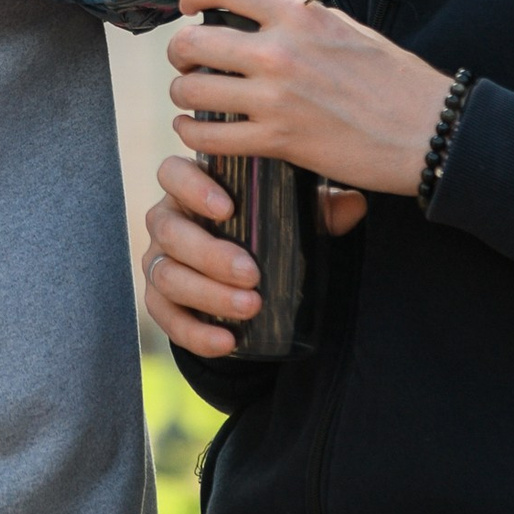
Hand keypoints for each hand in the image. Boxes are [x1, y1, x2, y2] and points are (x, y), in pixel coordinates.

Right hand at [142, 153, 368, 357]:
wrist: (246, 280)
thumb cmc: (266, 231)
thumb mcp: (292, 216)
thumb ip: (320, 207)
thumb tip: (354, 204)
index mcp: (190, 190)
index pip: (172, 173)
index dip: (191, 187)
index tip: (227, 209)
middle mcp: (166, 222)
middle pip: (168, 230)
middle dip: (209, 254)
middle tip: (251, 274)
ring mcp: (159, 261)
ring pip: (165, 275)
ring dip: (207, 294)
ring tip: (250, 307)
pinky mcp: (160, 301)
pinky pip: (165, 317)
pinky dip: (194, 333)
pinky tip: (227, 341)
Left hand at [165, 0, 451, 194]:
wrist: (430, 130)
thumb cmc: (393, 79)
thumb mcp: (344, 27)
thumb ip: (296, 19)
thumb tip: (255, 15)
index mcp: (298, 14)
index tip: (189, 9)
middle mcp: (279, 50)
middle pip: (191, 42)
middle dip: (179, 54)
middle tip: (188, 63)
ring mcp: (276, 97)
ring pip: (191, 90)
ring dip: (184, 95)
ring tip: (194, 100)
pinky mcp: (278, 140)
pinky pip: (208, 137)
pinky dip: (193, 134)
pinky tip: (198, 131)